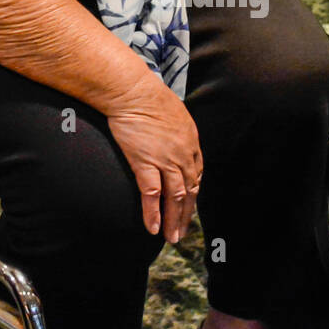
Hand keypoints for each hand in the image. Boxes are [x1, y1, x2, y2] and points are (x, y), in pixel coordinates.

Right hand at [106, 74, 202, 243]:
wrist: (132, 90)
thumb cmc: (146, 95)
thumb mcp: (172, 111)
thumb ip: (174, 128)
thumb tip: (168, 133)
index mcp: (191, 142)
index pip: (196, 175)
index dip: (192, 193)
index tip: (188, 206)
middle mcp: (183, 154)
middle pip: (189, 191)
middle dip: (186, 215)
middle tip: (181, 232)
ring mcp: (166, 160)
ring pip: (175, 198)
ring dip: (173, 220)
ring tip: (171, 237)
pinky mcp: (146, 163)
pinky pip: (152, 195)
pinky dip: (153, 213)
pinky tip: (152, 228)